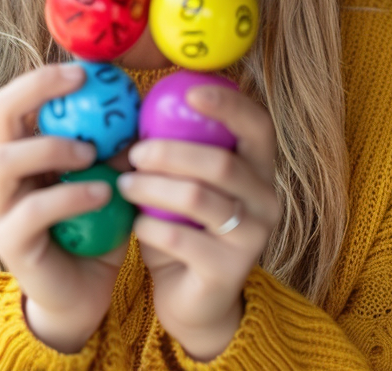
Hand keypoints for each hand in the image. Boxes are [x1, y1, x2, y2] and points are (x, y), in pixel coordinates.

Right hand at [0, 63, 127, 352]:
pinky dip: (72, 194)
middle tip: (80, 85)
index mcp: (21, 153)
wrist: (81, 299)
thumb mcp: (108, 183)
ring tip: (93, 153)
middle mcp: (0, 176)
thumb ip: (114, 151)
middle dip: (36, 90)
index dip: (44, 77)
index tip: (86, 68)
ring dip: (53, 147)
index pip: (16, 101)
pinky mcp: (8, 241)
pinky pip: (34, 209)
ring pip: (6, 161)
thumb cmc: (94, 233)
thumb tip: (141, 109)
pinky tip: (104, 192)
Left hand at [117, 84, 278, 359]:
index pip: (258, 126)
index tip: (188, 93)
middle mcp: (267, 200)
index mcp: (259, 169)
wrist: (193, 300)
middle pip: (221, 163)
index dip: (229, 105)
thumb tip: (130, 112)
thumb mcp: (180, 185)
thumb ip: (171, 151)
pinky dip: (150, 227)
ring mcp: (253, 238)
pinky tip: (136, 224)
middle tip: (134, 152)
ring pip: (199, 199)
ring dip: (154, 187)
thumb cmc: (184, 229)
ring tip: (124, 185)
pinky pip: (181, 239)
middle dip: (170, 152)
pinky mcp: (229, 271)